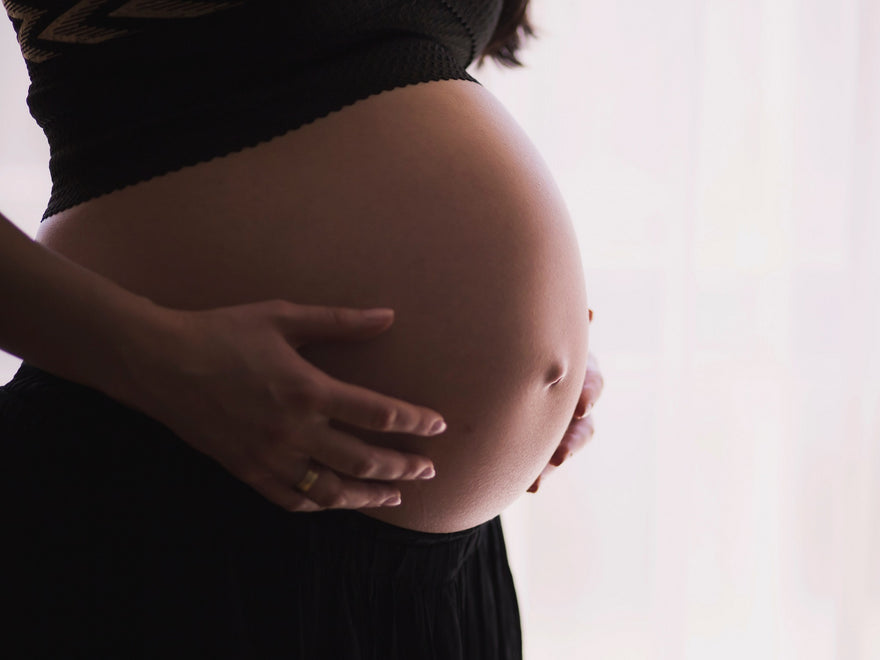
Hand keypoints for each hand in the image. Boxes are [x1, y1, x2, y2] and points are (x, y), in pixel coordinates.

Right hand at [120, 300, 445, 512]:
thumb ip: (340, 321)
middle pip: (364, 460)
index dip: (415, 422)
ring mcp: (269, 457)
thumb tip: (388, 315)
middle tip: (430, 470)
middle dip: (404, 467)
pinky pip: (291, 500)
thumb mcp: (283, 316)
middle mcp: (294, 431)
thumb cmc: (223, 332)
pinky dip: (321, 505)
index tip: (438, 425)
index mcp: (308, 390)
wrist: (160, 362)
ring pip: (332, 490)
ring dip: (370, 495)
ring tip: (396, 496)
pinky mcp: (246, 470)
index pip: (379, 414)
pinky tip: (337, 502)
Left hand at [528, 313, 603, 492]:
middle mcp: (575, 399)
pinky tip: (530, 486)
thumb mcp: (535, 333)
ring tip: (538, 480)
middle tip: (560, 454)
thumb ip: (553, 330)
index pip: (591, 381)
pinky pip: (543, 465)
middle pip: (584, 423)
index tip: (580, 406)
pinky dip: (538, 476)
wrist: (498, 371)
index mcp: (576, 368)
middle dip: (573, 439)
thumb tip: (592, 314)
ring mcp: (561, 425)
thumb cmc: (523, 340)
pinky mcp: (544, 445)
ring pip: (566, 448)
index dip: (588, 393)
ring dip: (553, 463)